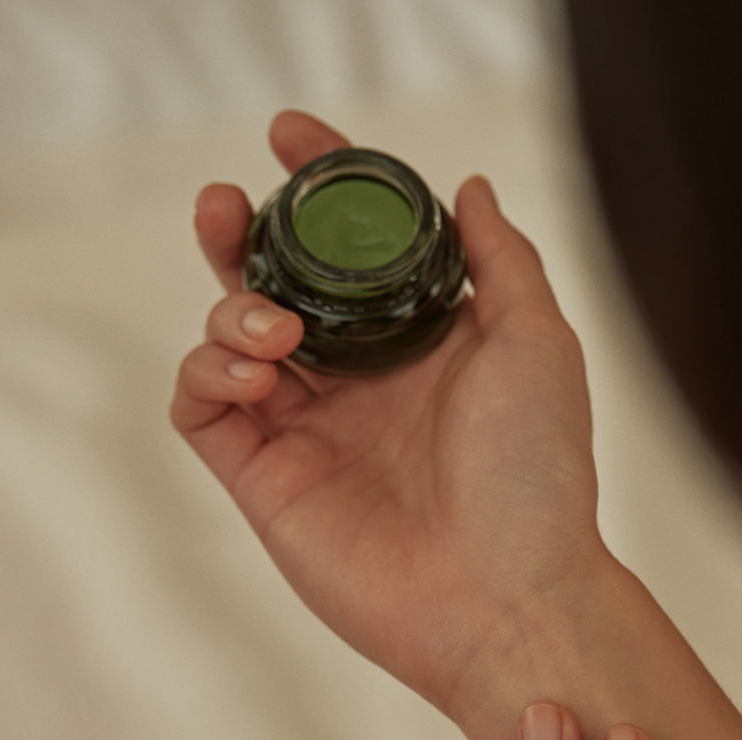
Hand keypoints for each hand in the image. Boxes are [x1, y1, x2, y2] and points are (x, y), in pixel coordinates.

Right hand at [171, 111, 607, 713]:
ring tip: (277, 328)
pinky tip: (253, 367)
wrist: (508, 597)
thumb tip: (469, 188)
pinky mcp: (268, 480)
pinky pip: (203, 407)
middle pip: (276, 287)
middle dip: (242, 236)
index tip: (292, 140)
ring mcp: (310, 431)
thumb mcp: (537, 344)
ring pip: (229, 338)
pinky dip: (206, 369)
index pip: (353, 253)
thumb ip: (500, 260)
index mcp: (419, 346)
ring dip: (231, 306)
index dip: (318, 193)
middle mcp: (360, 383)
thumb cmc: (536, 476)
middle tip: (227, 203)